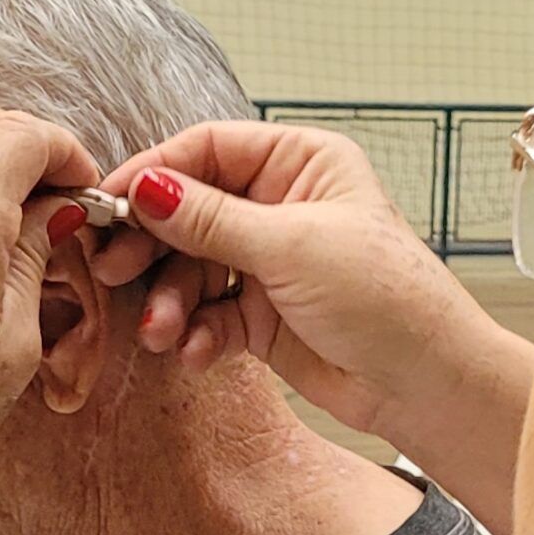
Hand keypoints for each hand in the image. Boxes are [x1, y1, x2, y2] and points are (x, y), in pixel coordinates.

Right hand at [96, 122, 508, 438]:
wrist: (425, 384)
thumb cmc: (389, 299)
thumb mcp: (293, 247)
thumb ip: (212, 220)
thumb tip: (146, 188)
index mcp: (302, 164)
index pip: (208, 150)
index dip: (154, 173)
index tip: (108, 202)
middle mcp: (281, 206)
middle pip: (188, 211)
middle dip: (152, 244)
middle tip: (113, 270)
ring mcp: (270, 263)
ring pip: (192, 269)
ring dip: (170, 301)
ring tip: (163, 331)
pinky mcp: (263, 317)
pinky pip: (209, 315)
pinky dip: (195, 333)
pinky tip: (195, 352)